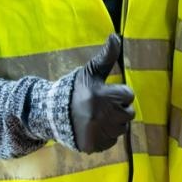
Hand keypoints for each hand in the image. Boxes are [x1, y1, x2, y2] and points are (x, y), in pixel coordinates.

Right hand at [70, 34, 133, 152]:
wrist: (52, 115)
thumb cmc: (75, 90)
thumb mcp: (90, 72)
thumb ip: (106, 57)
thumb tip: (116, 36)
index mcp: (103, 96)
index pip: (128, 95)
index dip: (117, 93)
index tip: (104, 93)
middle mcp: (103, 115)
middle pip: (128, 113)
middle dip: (117, 109)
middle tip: (100, 106)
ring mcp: (100, 132)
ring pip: (122, 128)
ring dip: (113, 123)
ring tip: (96, 117)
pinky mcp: (97, 145)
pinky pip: (112, 140)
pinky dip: (105, 135)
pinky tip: (93, 128)